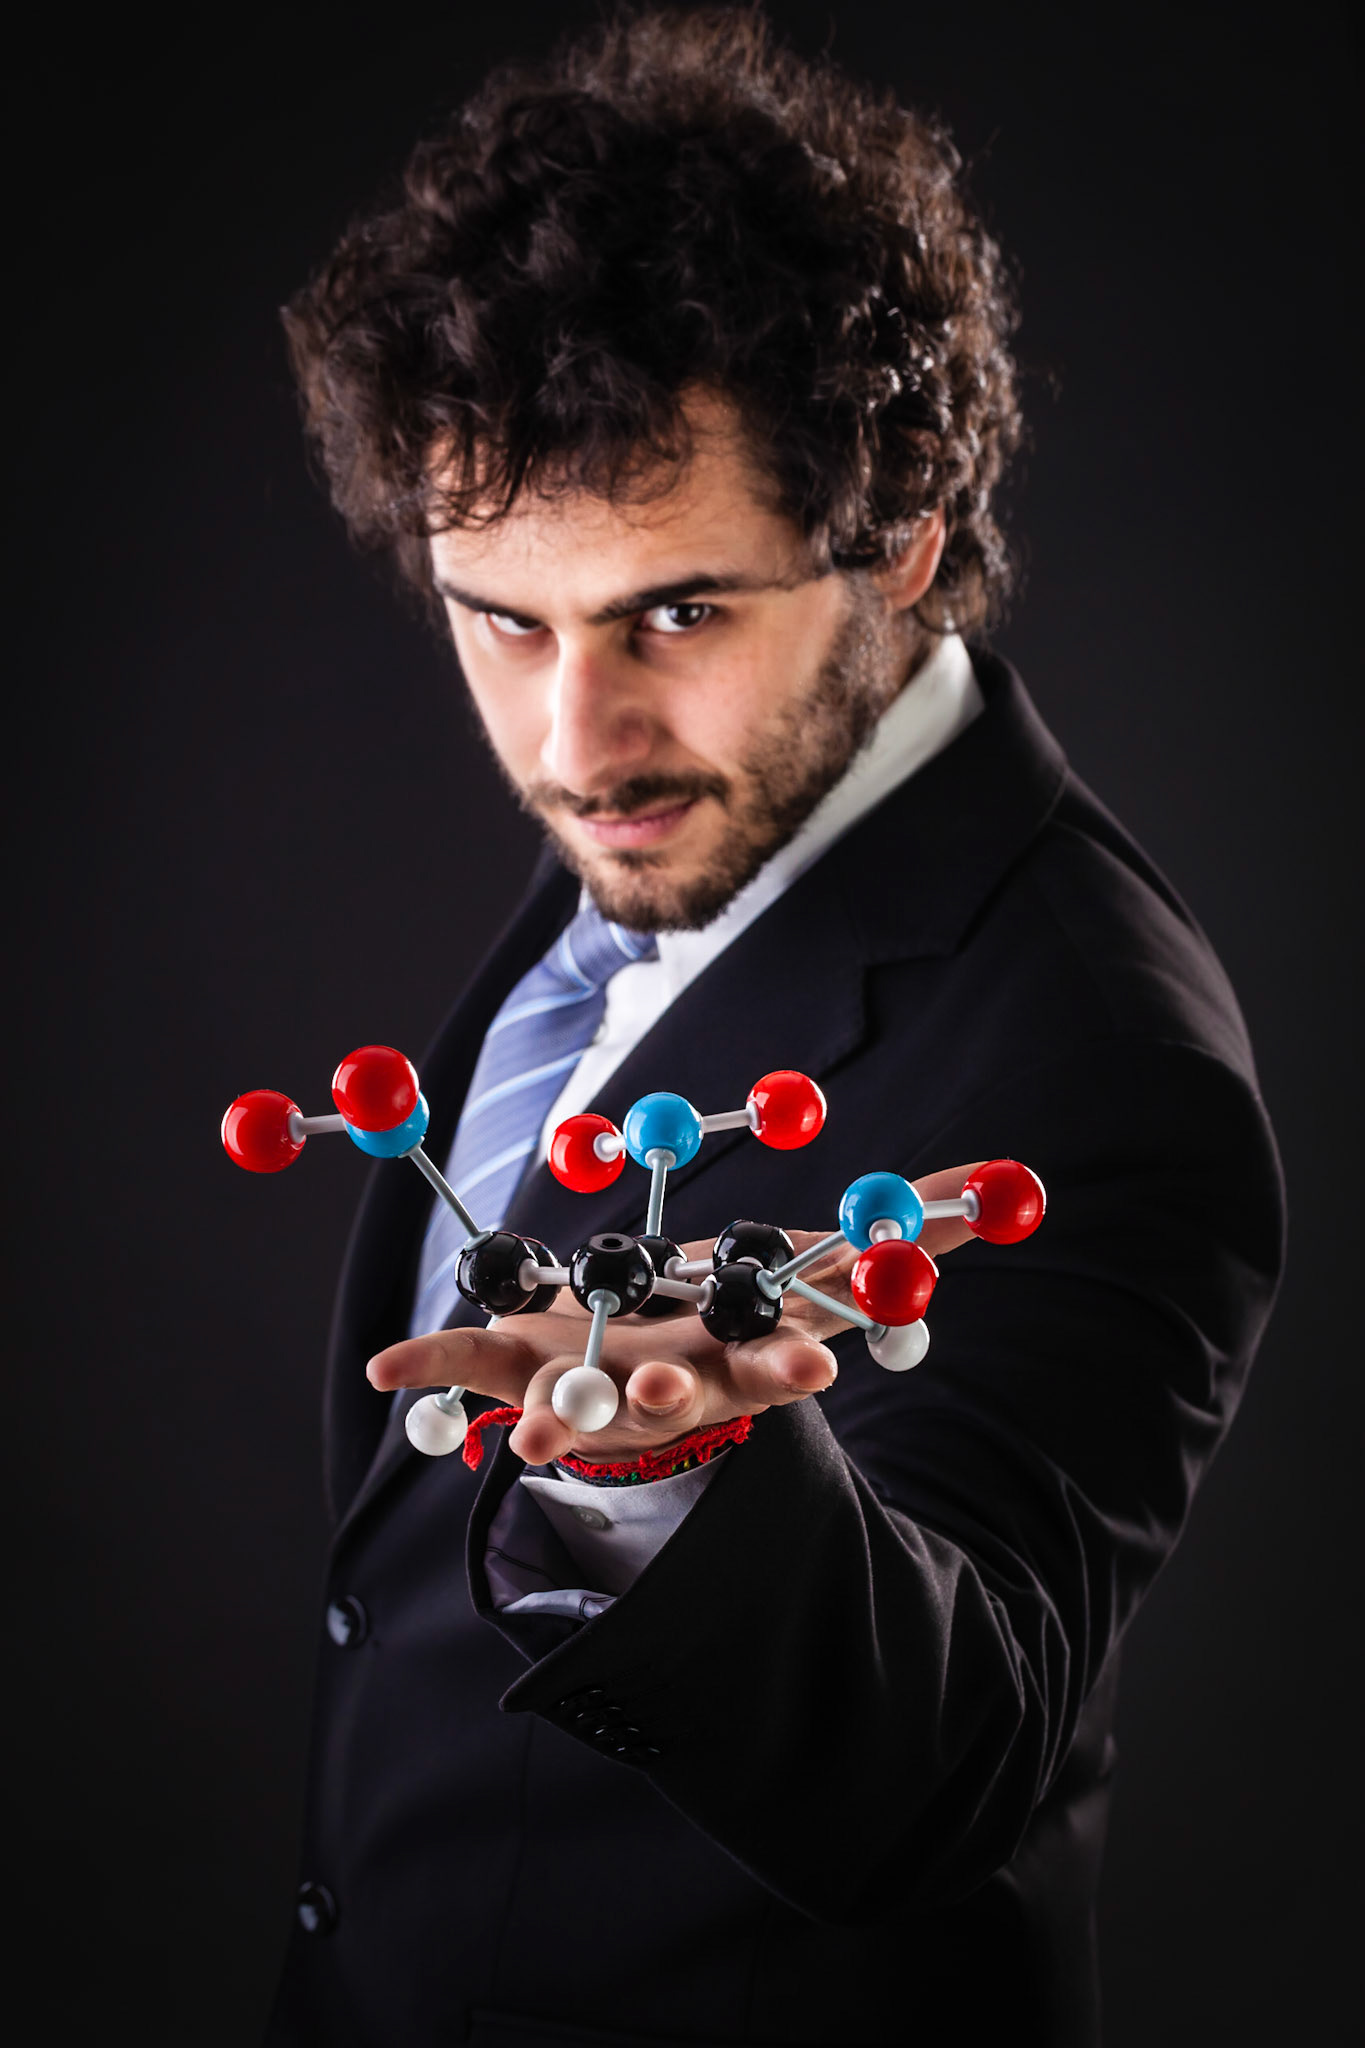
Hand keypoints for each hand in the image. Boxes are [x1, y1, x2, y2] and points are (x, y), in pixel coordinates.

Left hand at [366, 1163, 983, 1465]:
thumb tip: (1010, 1183)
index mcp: (741, 1358)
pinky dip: (423, 1362)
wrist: (631, 1380)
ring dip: (559, 1421)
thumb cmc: (732, 1316)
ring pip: (575, 1406)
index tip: (811, 1365)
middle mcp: (667, 1383)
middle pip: (676, 1395)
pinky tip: (380, 1365)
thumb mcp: (826, 1269)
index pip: (775, 1364)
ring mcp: (589, 1387)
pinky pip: (468, 1366)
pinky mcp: (519, 1369)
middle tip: (669, 1391)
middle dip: (674, 1395)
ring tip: (535, 1439)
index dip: (789, 1363)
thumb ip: (916, 1228)